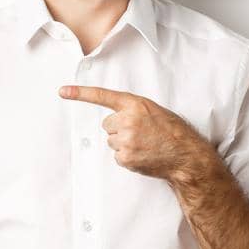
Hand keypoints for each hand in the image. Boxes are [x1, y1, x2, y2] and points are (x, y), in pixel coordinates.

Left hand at [59, 84, 210, 180]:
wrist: (186, 156)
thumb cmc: (174, 132)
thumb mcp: (155, 111)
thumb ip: (134, 110)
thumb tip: (116, 119)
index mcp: (136, 105)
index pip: (103, 96)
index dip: (80, 93)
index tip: (62, 91)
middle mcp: (128, 121)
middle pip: (107, 124)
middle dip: (119, 128)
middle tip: (141, 133)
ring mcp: (126, 140)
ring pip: (111, 140)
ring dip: (124, 143)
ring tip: (145, 144)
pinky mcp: (126, 157)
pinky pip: (117, 155)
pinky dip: (128, 156)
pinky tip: (144, 154)